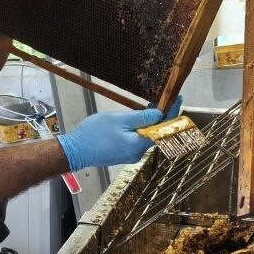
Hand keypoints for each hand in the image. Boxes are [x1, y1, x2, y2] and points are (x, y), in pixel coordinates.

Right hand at [55, 98, 178, 170]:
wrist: (75, 151)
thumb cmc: (95, 134)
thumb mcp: (120, 120)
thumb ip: (141, 118)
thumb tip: (159, 114)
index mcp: (140, 144)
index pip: (163, 128)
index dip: (172, 113)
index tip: (178, 99)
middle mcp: (138, 153)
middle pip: (155, 133)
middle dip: (161, 116)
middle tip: (164, 99)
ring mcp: (130, 155)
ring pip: (145, 136)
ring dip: (149, 122)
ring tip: (151, 106)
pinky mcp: (122, 154)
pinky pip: (136, 139)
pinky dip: (139, 128)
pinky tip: (137, 119)